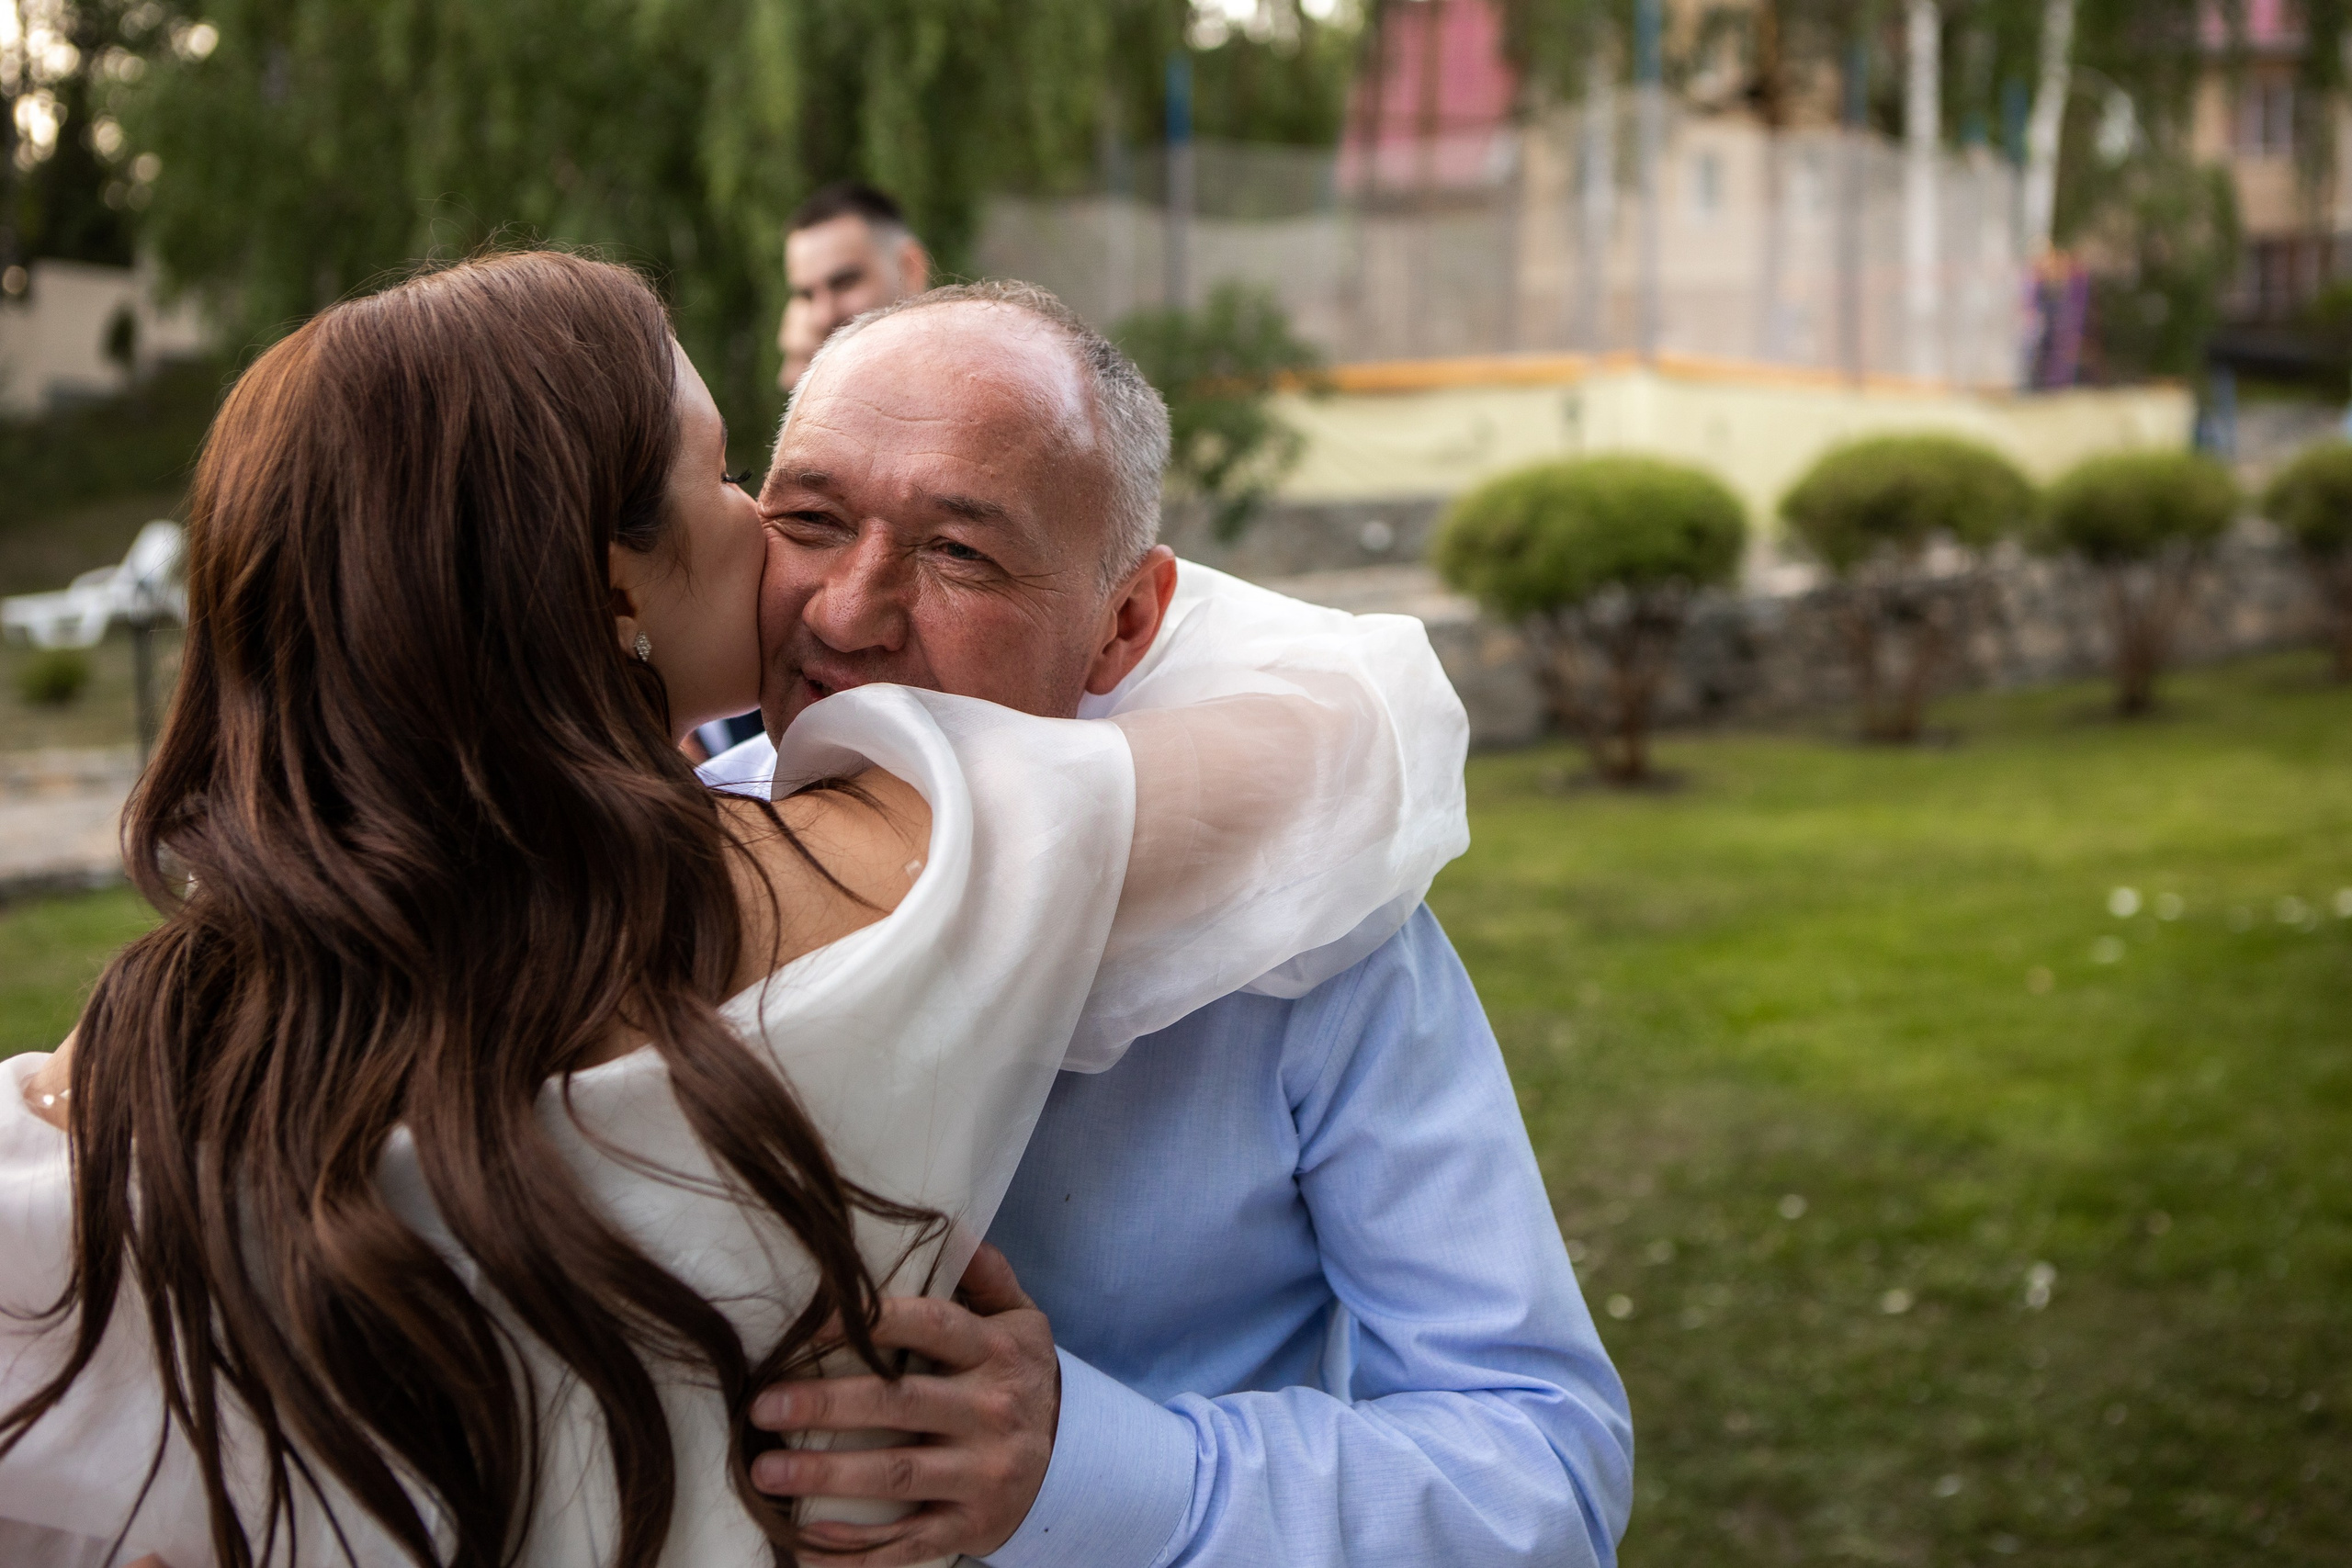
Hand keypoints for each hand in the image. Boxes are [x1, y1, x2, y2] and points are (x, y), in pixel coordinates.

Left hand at [750, 1243, 1058, 1564]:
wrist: (1080, 1464)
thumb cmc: (1023, 1380)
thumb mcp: (1022, 1320)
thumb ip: (986, 1275)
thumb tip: (952, 1227)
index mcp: (997, 1351)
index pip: (928, 1326)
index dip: (866, 1321)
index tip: (804, 1325)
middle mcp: (992, 1411)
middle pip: (900, 1403)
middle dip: (825, 1405)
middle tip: (763, 1406)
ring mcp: (984, 1473)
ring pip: (897, 1474)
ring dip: (826, 1475)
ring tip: (765, 1471)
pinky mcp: (973, 1525)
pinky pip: (908, 1540)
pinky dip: (855, 1549)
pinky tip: (805, 1544)